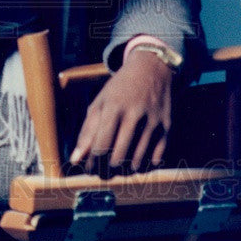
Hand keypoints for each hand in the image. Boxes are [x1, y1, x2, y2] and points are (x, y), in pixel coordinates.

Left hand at [69, 50, 172, 173]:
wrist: (151, 68)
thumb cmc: (120, 89)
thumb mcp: (100, 103)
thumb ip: (87, 131)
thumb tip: (74, 160)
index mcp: (113, 106)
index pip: (100, 145)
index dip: (93, 162)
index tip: (89, 170)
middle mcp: (134, 113)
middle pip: (118, 156)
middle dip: (108, 169)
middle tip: (104, 172)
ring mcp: (152, 120)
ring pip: (137, 159)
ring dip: (126, 169)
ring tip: (119, 167)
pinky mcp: (166, 125)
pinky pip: (156, 156)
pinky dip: (146, 163)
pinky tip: (137, 161)